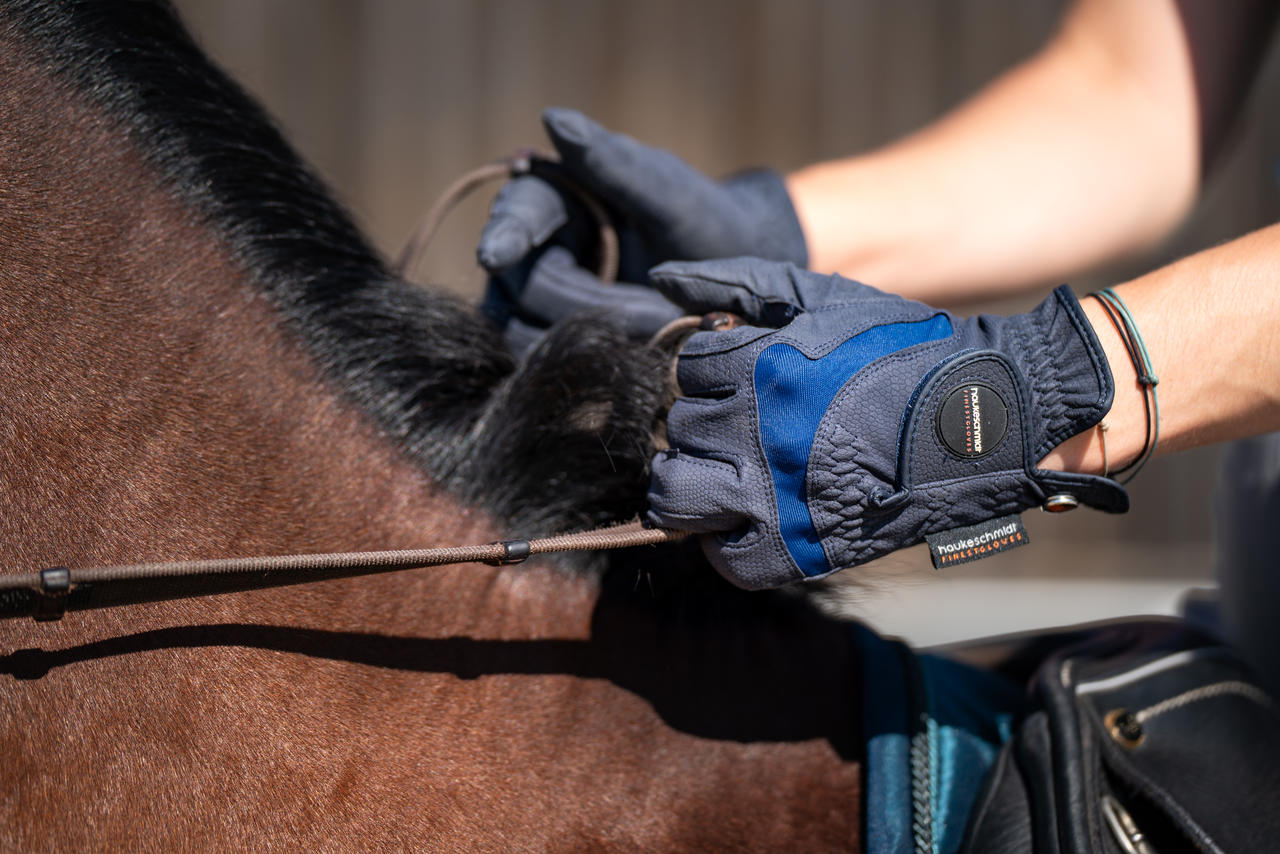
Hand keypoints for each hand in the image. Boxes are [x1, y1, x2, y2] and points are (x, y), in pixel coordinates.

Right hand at [477, 108, 806, 355]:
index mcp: (558, 197)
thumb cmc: (708, 228)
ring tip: (648, 335)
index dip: (506, 233)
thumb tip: (553, 117)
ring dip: (579, 341)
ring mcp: (540, 304)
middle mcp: (536, 248)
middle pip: (519, 282)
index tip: (495, 253)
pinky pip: (541, 368)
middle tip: (650, 314)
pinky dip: (577, 371)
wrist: (739, 292)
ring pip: (520, 331)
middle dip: (579, 302)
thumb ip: (615, 163)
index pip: (518, 212)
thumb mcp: (671, 196)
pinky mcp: (553, 349)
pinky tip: (621, 367)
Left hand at [644, 259, 1127, 589]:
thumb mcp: (822, 296)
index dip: (712, 371)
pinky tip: (751, 519)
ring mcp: (772, 494)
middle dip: (705, 424)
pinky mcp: (795, 550)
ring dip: (690, 484)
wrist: (978, 419)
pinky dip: (728, 543)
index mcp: (759, 364)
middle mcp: (755, 430)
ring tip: (721, 475)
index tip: (746, 379)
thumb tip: (661, 277)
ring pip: (676, 495)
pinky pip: (725, 558)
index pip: (688, 369)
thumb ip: (737, 281)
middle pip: (681, 428)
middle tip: (746, 428)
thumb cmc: (900, 351)